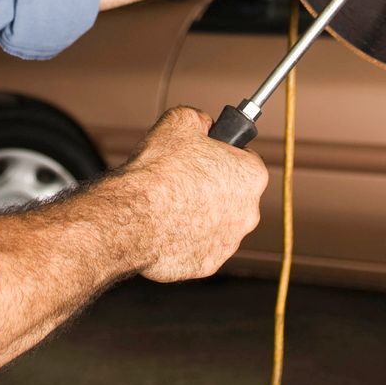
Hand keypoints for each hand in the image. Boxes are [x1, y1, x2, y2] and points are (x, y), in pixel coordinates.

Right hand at [117, 106, 267, 281]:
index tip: (206, 155)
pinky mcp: (207, 264)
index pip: (245, 159)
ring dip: (200, 213)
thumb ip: (201, 120)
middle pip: (234, 194)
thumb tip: (203, 124)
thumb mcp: (181, 120)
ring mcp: (228, 242)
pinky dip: (186, 237)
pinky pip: (199, 246)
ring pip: (218, 223)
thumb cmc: (159, 172)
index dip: (222, 154)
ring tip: (170, 203)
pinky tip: (166, 224)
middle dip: (213, 186)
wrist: (134, 215)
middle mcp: (248, 212)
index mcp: (251, 176)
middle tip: (184, 178)